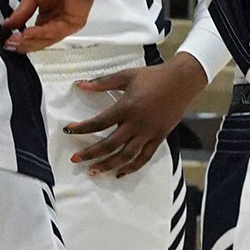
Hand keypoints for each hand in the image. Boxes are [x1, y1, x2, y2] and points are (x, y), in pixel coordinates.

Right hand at [3, 0, 95, 52]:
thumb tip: (8, 24)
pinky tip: (28, 32)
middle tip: (9, 44)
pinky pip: (56, 31)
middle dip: (23, 44)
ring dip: (30, 40)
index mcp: (48, 18)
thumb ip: (21, 13)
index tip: (6, 41)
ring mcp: (67, 25)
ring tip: (16, 40)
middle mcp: (57, 23)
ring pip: (47, 39)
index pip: (33, 36)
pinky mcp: (75, 23)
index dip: (20, 39)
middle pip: (40, 41)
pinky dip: (41, 33)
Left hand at [65, 58, 205, 176]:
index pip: (99, 122)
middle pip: (110, 144)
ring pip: (126, 155)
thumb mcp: (126, 76)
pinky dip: (132, 167)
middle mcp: (136, 123)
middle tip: (75, 159)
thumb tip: (79, 85)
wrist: (181, 81)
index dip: (82, 128)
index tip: (68, 130)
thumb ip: (102, 82)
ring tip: (93, 171)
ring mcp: (149, 132)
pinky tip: (120, 173)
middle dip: (90, 153)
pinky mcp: (159, 138)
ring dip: (108, 165)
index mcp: (127, 107)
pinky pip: (144, 157)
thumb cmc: (152, 76)